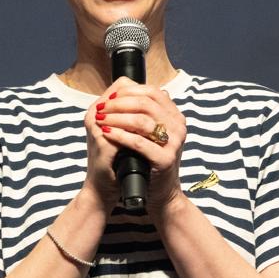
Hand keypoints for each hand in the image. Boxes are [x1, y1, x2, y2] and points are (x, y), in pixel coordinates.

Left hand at [82, 78, 187, 211]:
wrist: (159, 192)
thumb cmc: (149, 160)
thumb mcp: (149, 131)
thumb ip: (143, 110)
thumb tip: (124, 84)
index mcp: (175, 116)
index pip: (152, 92)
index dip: (128, 91)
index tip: (108, 98)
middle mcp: (179, 127)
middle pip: (146, 103)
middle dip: (118, 103)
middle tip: (100, 108)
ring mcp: (174, 143)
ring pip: (142, 120)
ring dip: (116, 118)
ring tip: (100, 120)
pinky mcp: (165, 160)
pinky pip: (139, 142)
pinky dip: (120, 135)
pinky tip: (106, 133)